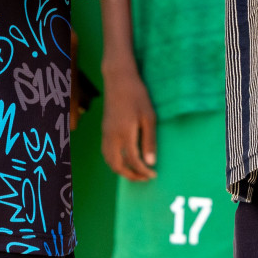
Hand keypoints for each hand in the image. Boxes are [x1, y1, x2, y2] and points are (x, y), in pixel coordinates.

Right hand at [101, 64, 157, 180]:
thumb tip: (150, 162)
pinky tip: (124, 158)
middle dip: (130, 175)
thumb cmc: (137, 95)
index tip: (153, 174)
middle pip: (117, 165)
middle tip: (144, 178)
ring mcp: (106, 133)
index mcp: (124, 134)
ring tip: (135, 172)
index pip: (133, 161)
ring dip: (121, 170)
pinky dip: (114, 161)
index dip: (143, 171)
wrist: (118, 79)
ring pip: (109, 160)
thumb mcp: (149, 117)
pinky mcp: (104, 129)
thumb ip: (149, 141)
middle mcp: (112, 137)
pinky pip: (106, 152)